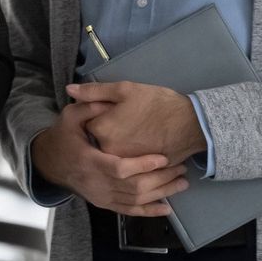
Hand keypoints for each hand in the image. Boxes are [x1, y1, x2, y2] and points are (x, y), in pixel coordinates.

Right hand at [31, 100, 187, 215]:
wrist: (50, 163)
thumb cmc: (64, 137)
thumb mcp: (69, 117)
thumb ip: (88, 108)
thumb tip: (106, 101)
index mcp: (88, 161)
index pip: (119, 168)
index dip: (143, 165)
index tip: (163, 157)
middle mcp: (95, 183)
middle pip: (133, 187)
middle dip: (160, 179)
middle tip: (181, 168)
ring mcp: (100, 196)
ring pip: (135, 200)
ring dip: (161, 193)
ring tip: (181, 182)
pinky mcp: (104, 203)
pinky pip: (129, 211)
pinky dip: (149, 211)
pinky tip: (167, 208)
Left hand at [67, 81, 206, 161]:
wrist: (191, 124)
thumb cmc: (157, 103)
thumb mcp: (125, 89)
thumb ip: (95, 91)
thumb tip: (69, 90)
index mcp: (101, 130)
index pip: (87, 122)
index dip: (99, 113)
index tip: (113, 108)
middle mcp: (108, 150)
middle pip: (97, 139)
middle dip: (107, 128)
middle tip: (127, 118)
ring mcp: (123, 162)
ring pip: (111, 151)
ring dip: (117, 142)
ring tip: (135, 129)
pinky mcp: (138, 171)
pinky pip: (126, 163)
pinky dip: (130, 154)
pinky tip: (141, 143)